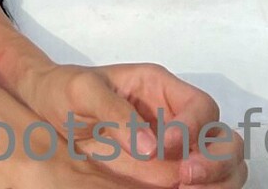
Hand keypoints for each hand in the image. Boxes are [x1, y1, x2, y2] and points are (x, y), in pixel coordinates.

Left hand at [22, 62, 246, 186]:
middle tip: (186, 178)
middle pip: (223, 137)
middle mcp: (174, 116)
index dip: (193, 128)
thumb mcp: (82, 91)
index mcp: (159, 88)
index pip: (200, 106)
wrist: (44, 108)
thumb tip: (151, 147)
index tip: (168, 146)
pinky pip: (197, 183)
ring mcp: (173, 148)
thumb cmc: (63, 90)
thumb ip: (116, 113)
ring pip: (222, 165)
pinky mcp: (164, 172)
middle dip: (215, 161)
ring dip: (216, 181)